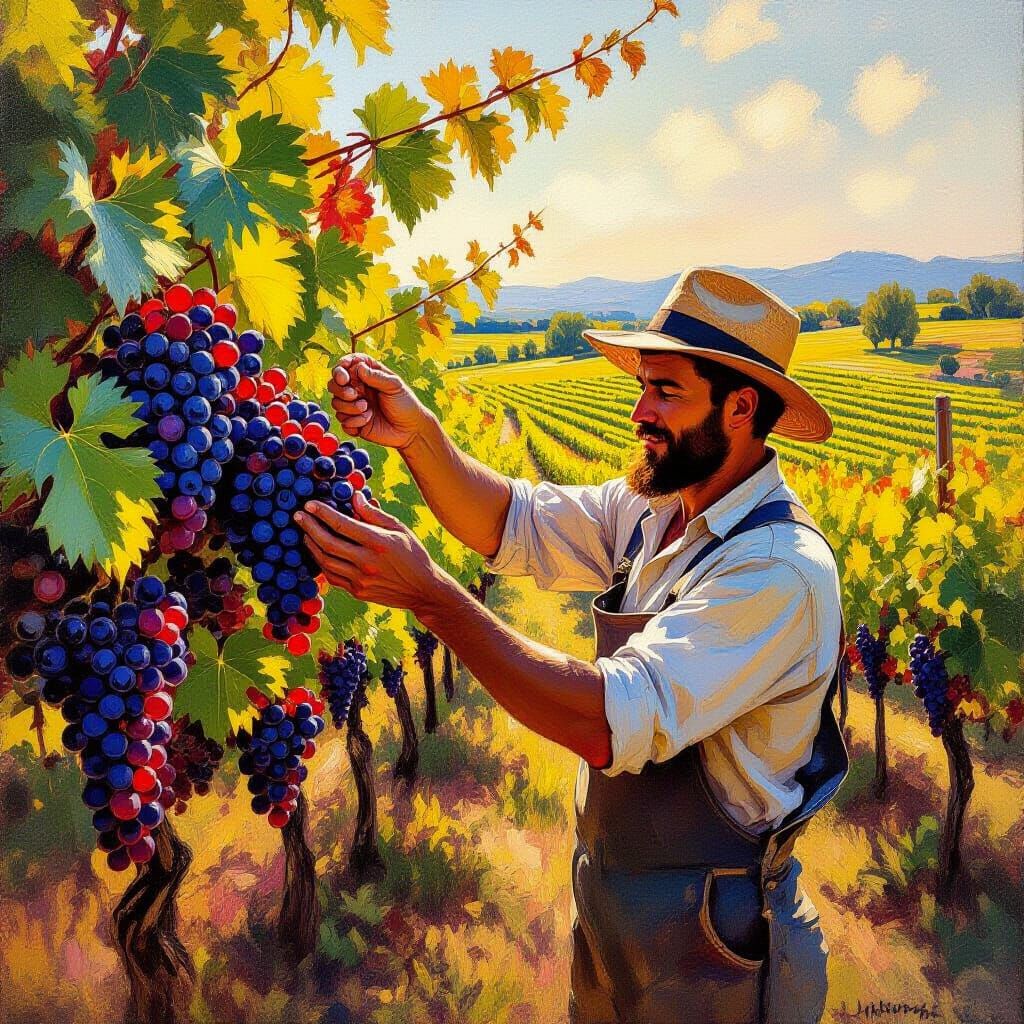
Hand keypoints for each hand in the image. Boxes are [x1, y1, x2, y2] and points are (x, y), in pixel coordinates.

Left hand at [295, 492, 449, 615]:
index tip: (310, 504)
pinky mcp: (357, 592)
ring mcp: (360, 580)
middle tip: (298, 516)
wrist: (423, 590)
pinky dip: (321, 563)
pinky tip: (318, 552)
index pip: (342, 525)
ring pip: (325, 561)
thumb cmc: (413, 555)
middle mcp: (367, 562)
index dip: (323, 513)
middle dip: (310, 527)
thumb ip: (374, 514)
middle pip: (328, 543)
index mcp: (378, 543)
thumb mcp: (399, 529)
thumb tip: (354, 498)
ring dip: (312, 545)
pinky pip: (332, 576)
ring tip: (305, 533)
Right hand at [327, 353, 430, 449]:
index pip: (346, 365)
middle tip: (354, 395)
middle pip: (334, 384)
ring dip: (349, 407)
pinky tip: (367, 421)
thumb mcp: (394, 386)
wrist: (410, 430)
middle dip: (340, 390)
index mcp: (367, 376)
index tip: (344, 376)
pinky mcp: (354, 422)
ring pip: (336, 403)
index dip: (340, 368)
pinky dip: (353, 422)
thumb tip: (358, 367)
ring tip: (367, 409)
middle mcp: (358, 389)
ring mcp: (354, 406)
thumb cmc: (406, 404)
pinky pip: (342, 421)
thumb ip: (376, 376)